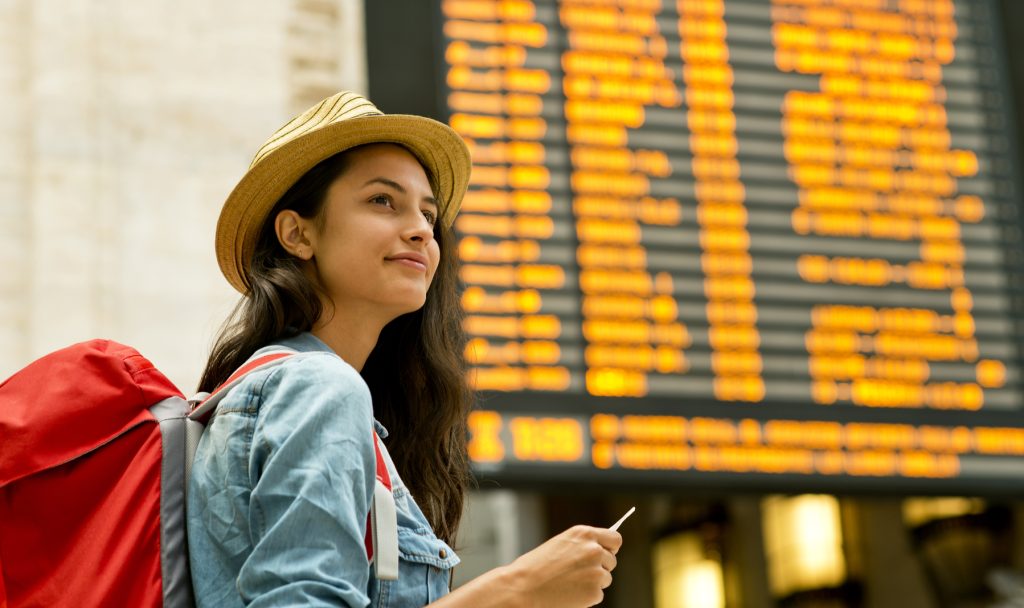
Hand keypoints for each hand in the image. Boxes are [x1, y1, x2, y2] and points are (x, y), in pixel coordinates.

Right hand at [504, 525, 622, 607]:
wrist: (522, 588)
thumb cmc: (536, 566)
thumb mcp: (560, 545)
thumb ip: (582, 545)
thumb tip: (601, 551)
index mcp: (584, 534)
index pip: (614, 539)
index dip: (610, 548)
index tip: (607, 553)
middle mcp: (594, 550)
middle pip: (611, 560)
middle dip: (600, 567)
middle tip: (578, 573)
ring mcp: (596, 571)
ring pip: (606, 578)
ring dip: (593, 582)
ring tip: (569, 583)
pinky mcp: (595, 592)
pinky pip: (598, 594)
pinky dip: (586, 596)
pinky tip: (569, 593)